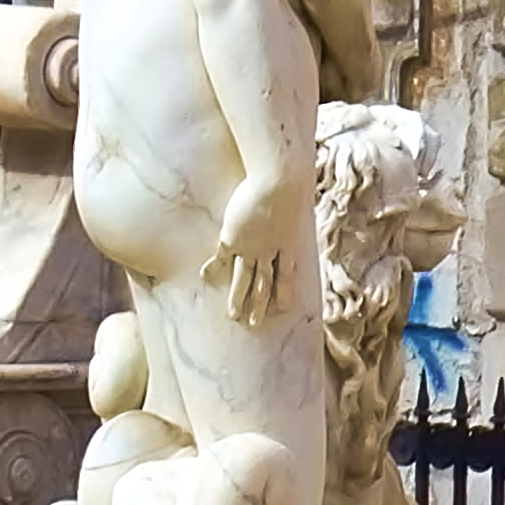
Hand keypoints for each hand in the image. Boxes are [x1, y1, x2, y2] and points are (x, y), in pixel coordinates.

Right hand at [213, 164, 305, 325]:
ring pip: (243, 277)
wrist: (279, 181)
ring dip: (238, 297)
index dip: (285, 292)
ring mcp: (250, 247)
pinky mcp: (233, 238)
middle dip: (260, 304)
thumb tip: (295, 207)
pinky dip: (214, 267)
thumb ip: (293, 211)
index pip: (287, 274)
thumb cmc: (293, 184)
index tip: (283, 308)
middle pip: (264, 282)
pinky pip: (221, 256)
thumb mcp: (299, 203)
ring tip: (233, 315)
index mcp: (289, 244)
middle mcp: (270, 251)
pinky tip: (205, 277)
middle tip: (254, 323)